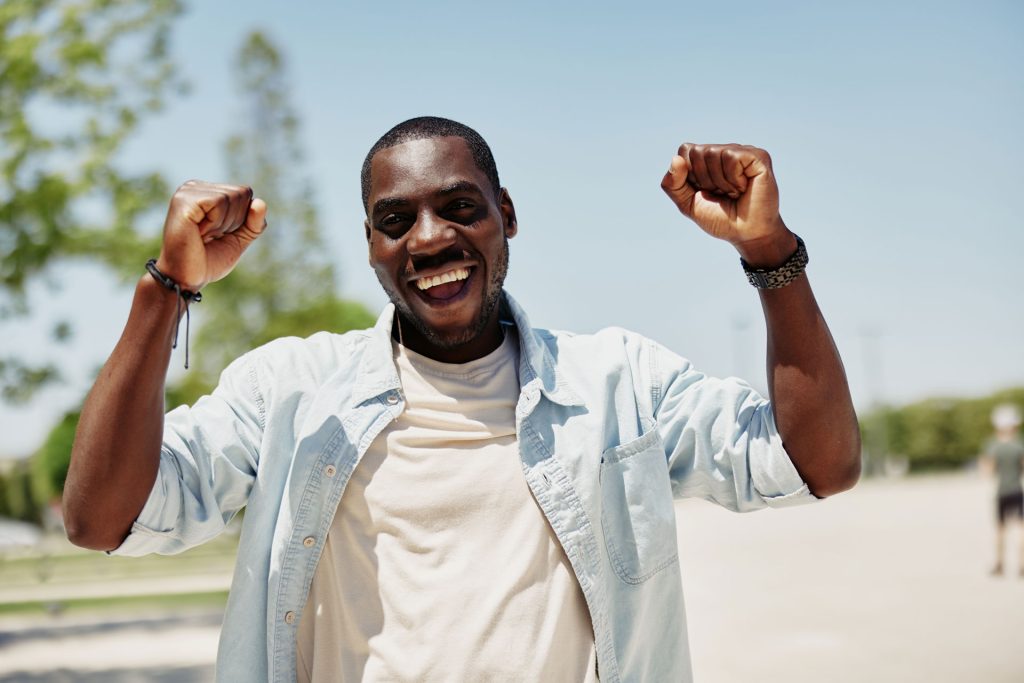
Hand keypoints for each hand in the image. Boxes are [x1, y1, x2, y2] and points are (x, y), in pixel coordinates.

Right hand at [155, 180, 267, 290]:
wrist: (185, 279)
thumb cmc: (208, 260)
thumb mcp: (239, 240)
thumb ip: (254, 223)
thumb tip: (260, 203)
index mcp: (206, 192)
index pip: (245, 192)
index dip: (241, 219)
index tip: (218, 234)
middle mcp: (195, 187)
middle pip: (241, 193)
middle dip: (233, 221)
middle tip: (209, 237)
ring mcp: (187, 191)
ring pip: (232, 197)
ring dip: (224, 224)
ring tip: (202, 235)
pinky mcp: (184, 200)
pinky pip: (220, 202)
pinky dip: (216, 223)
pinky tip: (198, 232)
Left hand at [661, 143, 794, 266]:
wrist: (746, 235)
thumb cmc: (720, 218)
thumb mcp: (687, 204)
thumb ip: (673, 184)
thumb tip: (676, 158)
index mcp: (708, 158)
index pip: (685, 150)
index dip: (689, 175)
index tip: (704, 191)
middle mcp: (725, 151)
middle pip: (697, 151)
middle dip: (704, 180)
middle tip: (721, 194)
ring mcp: (742, 151)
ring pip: (714, 153)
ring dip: (720, 182)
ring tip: (734, 192)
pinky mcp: (758, 156)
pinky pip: (732, 158)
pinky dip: (733, 180)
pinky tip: (744, 188)